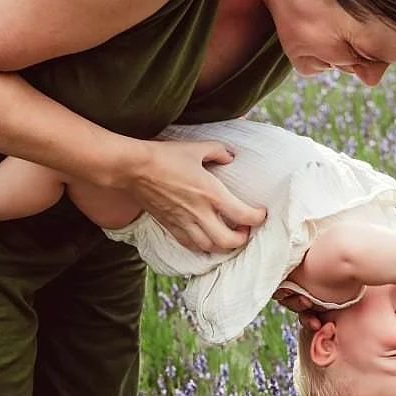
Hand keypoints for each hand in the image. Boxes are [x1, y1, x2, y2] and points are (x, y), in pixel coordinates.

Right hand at [123, 139, 266, 253]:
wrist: (134, 168)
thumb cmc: (166, 156)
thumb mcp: (197, 148)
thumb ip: (219, 152)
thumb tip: (230, 157)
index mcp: (211, 194)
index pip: (243, 215)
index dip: (258, 218)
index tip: (261, 213)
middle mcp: (200, 214)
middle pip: (229, 241)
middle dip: (242, 239)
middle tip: (246, 230)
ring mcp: (184, 223)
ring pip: (210, 248)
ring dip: (223, 246)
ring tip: (228, 236)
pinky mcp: (170, 227)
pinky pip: (190, 246)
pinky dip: (203, 247)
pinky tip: (206, 240)